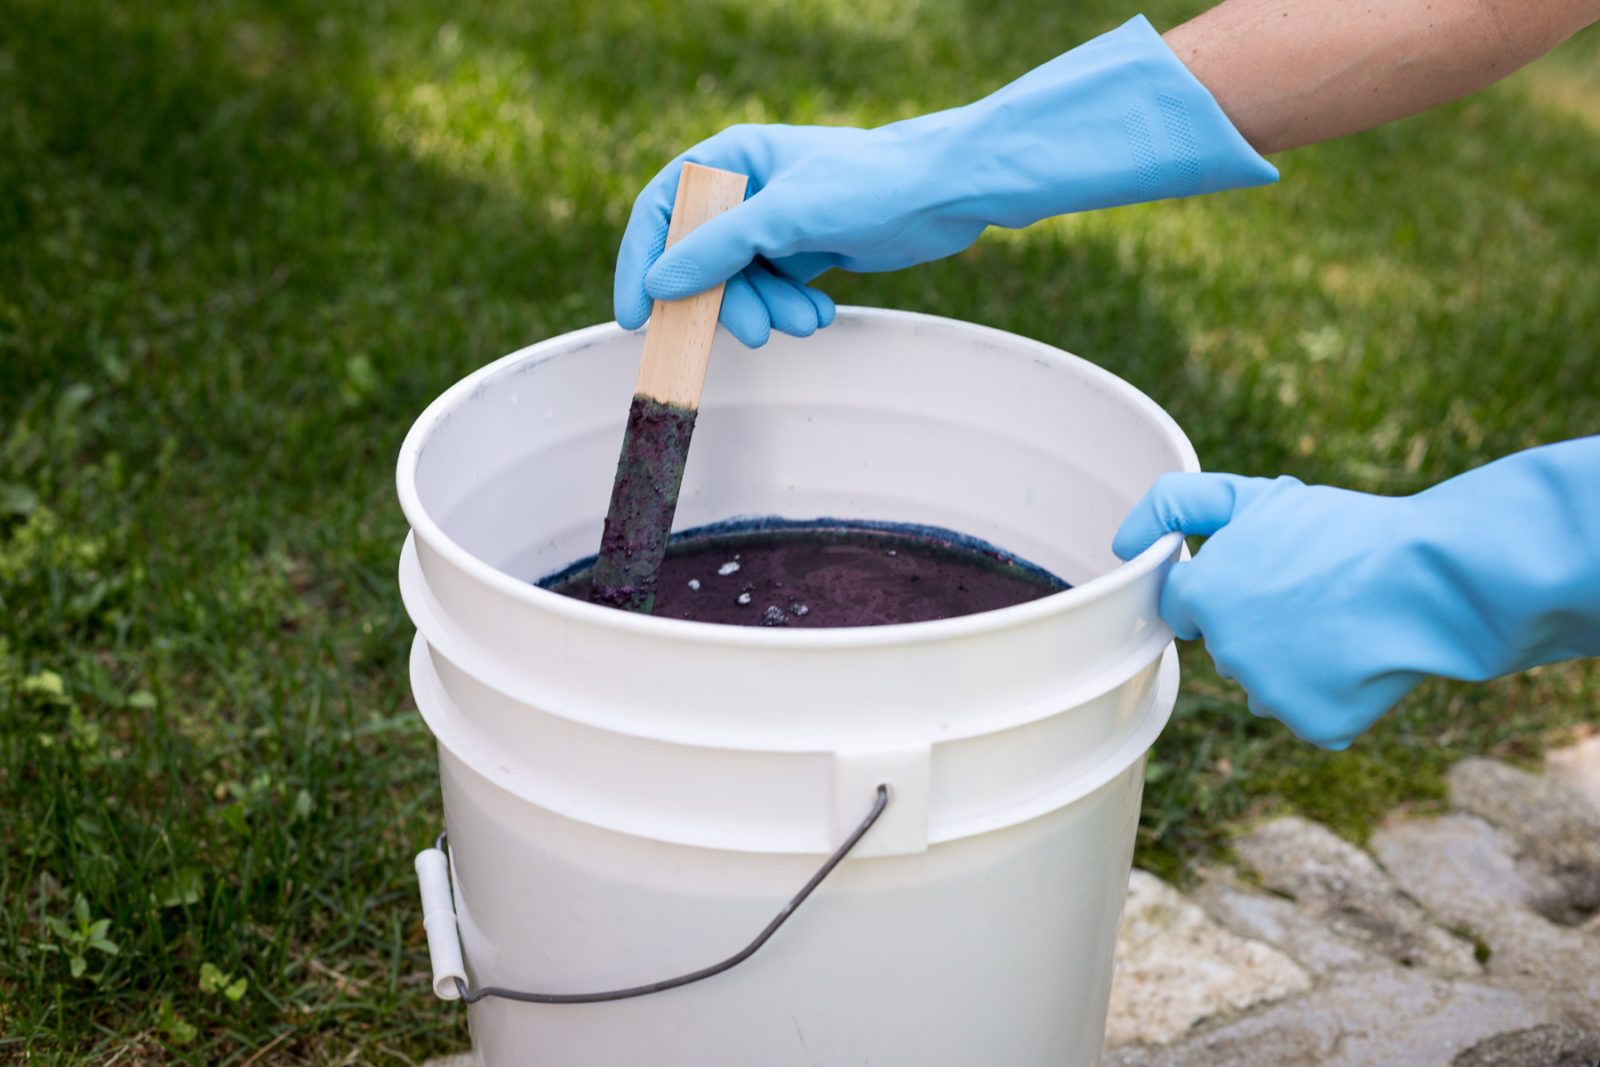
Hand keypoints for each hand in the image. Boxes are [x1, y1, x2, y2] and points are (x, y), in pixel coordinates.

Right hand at [615, 15, 1275, 346]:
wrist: (950, 191)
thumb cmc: (872, 184)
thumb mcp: (786, 217)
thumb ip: (717, 249)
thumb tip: (657, 286)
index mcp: (731, 160)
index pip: (661, 212)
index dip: (643, 264)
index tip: (639, 318)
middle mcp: (747, 189)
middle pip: (700, 258)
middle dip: (725, 302)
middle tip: (753, 334)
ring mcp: (775, 222)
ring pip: (739, 282)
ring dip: (764, 310)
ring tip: (805, 323)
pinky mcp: (804, 251)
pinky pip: (772, 290)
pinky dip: (788, 309)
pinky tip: (819, 314)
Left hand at [1112, 437, 1599, 748]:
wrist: (1433, 577)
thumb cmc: (1341, 531)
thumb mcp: (1252, 496)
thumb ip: (1176, 506)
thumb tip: (1121, 545)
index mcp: (1204, 596)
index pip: (1182, 606)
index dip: (1223, 587)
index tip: (1262, 575)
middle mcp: (1228, 652)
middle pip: (1227, 646)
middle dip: (1258, 623)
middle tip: (1313, 593)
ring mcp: (1271, 694)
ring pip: (1265, 682)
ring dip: (1293, 659)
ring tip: (1343, 621)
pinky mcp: (1314, 725)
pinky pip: (1308, 712)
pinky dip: (1332, 691)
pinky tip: (1361, 657)